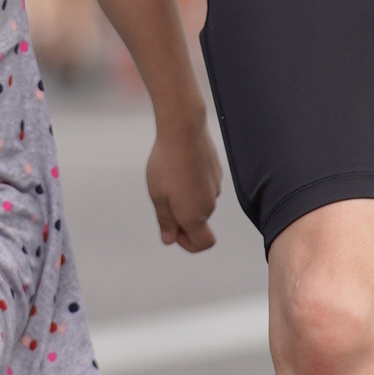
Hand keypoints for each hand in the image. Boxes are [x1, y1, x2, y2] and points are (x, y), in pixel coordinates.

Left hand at [145, 106, 221, 253]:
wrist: (184, 130)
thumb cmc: (167, 163)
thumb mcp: (157, 196)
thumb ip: (165, 221)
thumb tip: (169, 239)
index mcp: (195, 215)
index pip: (203, 243)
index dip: (187, 244)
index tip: (172, 232)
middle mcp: (209, 204)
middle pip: (199, 222)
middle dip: (181, 218)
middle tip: (161, 199)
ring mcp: (215, 187)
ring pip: (200, 202)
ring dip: (185, 199)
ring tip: (167, 179)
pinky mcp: (216, 171)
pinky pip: (203, 186)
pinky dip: (191, 183)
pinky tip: (178, 167)